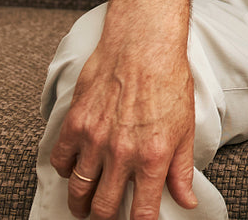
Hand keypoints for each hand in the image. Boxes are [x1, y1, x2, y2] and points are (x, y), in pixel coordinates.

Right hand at [50, 0, 198, 219]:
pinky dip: (64, 171)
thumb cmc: (169, 81)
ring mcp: (95, 140)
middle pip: (104, 207)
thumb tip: (187, 200)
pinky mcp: (75, 124)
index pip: (144, 212)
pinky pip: (60, 161)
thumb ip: (182, 169)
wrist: (144, 44)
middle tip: (105, 216)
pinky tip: (73, 170)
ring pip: (78, 190)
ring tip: (84, 206)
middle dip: (104, 218)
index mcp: (154, 157)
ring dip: (80, 203)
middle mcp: (122, 154)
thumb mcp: (185, 127)